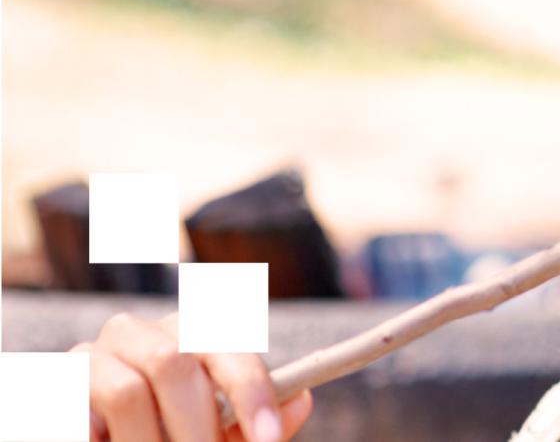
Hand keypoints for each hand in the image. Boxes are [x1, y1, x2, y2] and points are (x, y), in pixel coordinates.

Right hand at [72, 311, 312, 441]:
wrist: (99, 437)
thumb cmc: (168, 434)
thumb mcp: (216, 431)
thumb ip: (257, 420)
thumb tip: (300, 401)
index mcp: (191, 334)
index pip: (229, 346)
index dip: (252, 392)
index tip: (268, 440)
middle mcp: (142, 332)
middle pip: (176, 364)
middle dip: (198, 430)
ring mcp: (93, 353)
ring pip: (128, 392)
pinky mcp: (55, 383)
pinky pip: (83, 416)